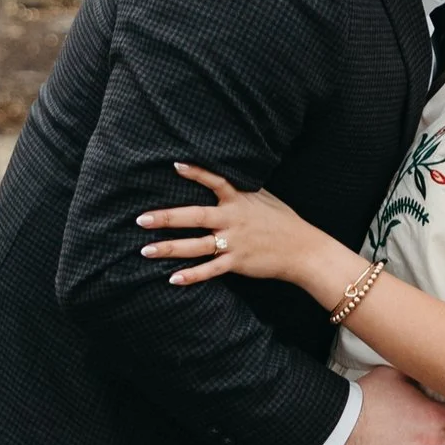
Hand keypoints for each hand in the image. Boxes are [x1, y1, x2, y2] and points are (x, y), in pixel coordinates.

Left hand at [138, 162, 320, 289]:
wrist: (303, 249)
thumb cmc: (283, 222)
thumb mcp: (264, 199)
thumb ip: (242, 192)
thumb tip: (224, 180)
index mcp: (239, 200)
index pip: (215, 181)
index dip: (196, 173)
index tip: (175, 165)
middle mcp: (233, 219)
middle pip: (194, 216)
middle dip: (166, 218)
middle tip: (141, 219)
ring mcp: (234, 242)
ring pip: (196, 246)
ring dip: (169, 248)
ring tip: (145, 250)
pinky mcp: (237, 262)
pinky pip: (210, 270)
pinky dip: (191, 275)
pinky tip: (172, 278)